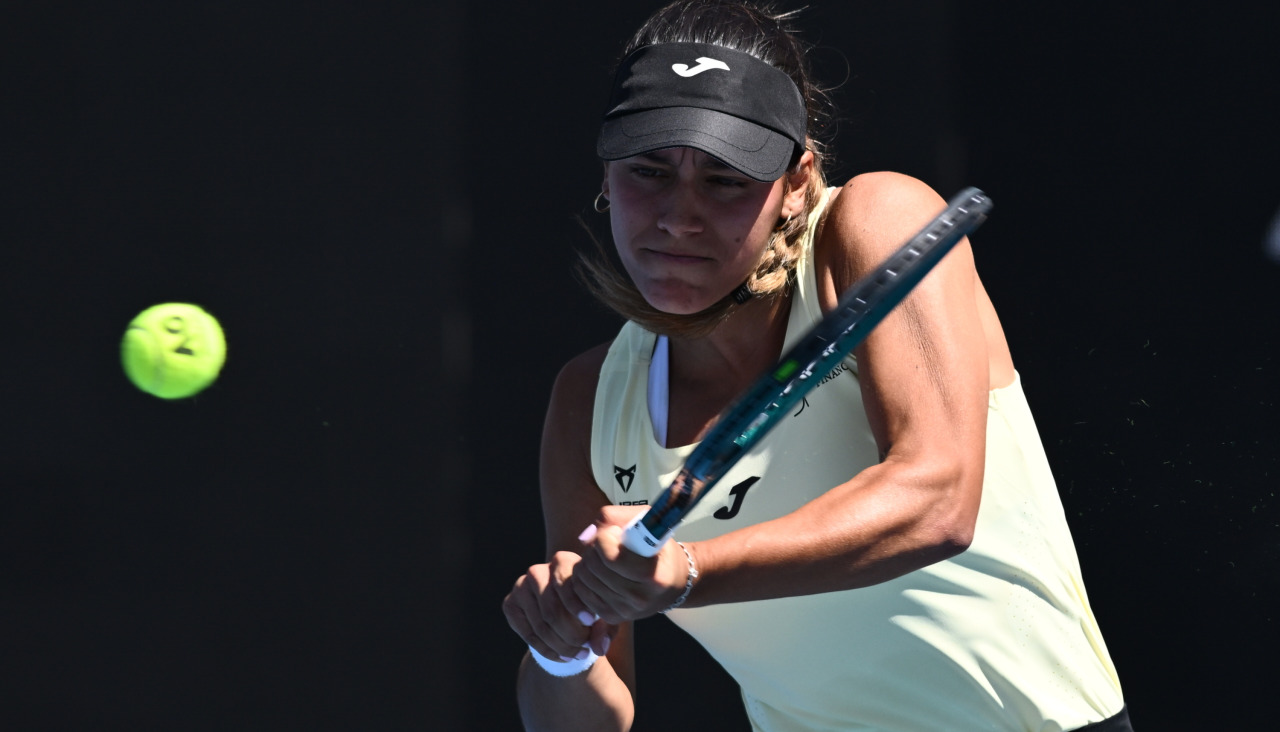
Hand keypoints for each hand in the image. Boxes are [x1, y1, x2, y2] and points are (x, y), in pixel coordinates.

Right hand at [504, 552, 614, 658]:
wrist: (565, 609)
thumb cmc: (590, 606)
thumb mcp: (602, 614)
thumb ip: (604, 628)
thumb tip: (600, 647)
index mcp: (562, 561)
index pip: (565, 583)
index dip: (577, 605)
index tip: (590, 622)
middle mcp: (537, 571)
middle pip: (551, 609)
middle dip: (571, 634)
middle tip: (586, 649)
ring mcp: (520, 587)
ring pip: (540, 625)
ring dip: (561, 646)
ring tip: (579, 655)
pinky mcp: (510, 604)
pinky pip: (528, 634)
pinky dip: (547, 650)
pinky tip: (563, 657)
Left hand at [570, 505, 693, 623]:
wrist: (673, 584)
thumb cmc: (659, 549)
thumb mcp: (647, 522)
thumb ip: (615, 518)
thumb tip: (586, 536)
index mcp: (653, 575)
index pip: (611, 556)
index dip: (605, 537)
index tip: (616, 533)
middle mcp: (639, 597)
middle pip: (593, 566)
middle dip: (593, 548)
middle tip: (607, 544)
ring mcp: (625, 610)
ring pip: (583, 578)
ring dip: (586, 562)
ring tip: (603, 558)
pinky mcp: (612, 616)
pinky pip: (581, 592)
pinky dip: (583, 577)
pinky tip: (598, 572)